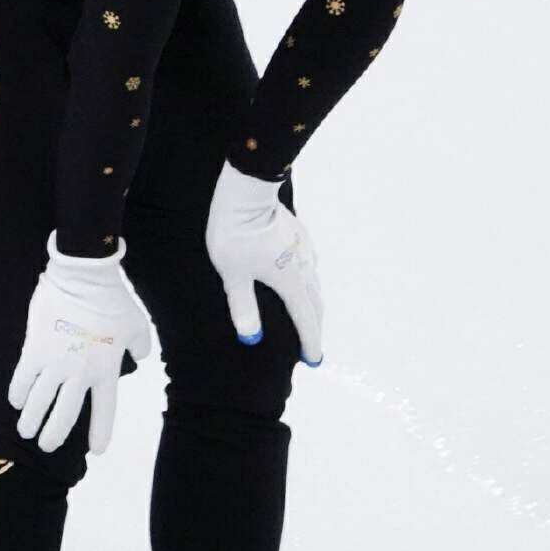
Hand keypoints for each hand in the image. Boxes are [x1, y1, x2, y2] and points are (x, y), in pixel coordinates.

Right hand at [8, 233, 152, 453]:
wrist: (84, 276)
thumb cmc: (113, 300)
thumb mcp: (137, 325)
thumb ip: (140, 346)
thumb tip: (140, 357)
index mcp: (106, 370)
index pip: (104, 412)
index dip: (101, 433)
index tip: (97, 450)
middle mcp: (80, 373)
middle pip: (64, 415)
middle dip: (53, 436)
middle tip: (45, 446)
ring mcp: (55, 362)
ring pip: (38, 402)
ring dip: (31, 420)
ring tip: (25, 430)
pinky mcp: (35, 348)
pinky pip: (22, 377)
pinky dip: (18, 392)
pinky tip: (16, 401)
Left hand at [205, 161, 323, 364]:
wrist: (247, 189)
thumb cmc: (236, 234)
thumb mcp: (234, 275)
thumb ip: (243, 307)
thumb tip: (251, 338)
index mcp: (290, 280)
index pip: (305, 319)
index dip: (309, 342)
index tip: (314, 360)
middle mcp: (303, 265)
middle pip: (315, 302)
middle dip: (314, 326)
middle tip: (312, 345)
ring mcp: (302, 246)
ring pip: (313, 280)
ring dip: (313, 301)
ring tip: (308, 313)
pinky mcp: (298, 230)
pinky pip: (307, 260)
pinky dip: (307, 277)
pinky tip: (301, 272)